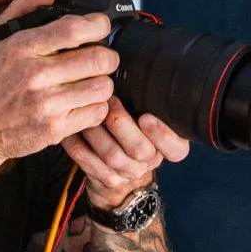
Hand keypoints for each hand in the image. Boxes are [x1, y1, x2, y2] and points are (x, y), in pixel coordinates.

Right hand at [0, 0, 120, 163]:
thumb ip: (22, 11)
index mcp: (22, 47)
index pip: (75, 28)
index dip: (99, 25)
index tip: (100, 28)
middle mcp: (35, 74)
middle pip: (99, 58)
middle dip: (108, 57)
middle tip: (102, 60)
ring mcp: (46, 104)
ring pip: (103, 87)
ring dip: (102, 84)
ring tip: (89, 83)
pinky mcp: (54, 129)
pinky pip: (96, 113)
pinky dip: (94, 108)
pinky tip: (81, 104)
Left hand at [64, 96, 191, 208]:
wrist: (123, 175)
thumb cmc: (136, 129)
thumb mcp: (149, 115)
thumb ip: (149, 102)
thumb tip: (138, 72)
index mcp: (169, 146)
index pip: (176, 148)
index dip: (161, 134)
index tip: (145, 117)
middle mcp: (151, 161)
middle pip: (139, 149)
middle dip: (121, 123)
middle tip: (109, 101)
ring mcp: (129, 173)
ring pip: (112, 154)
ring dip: (97, 130)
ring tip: (88, 109)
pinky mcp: (108, 180)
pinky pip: (89, 162)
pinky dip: (78, 142)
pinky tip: (74, 126)